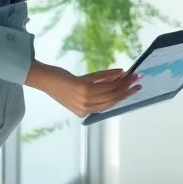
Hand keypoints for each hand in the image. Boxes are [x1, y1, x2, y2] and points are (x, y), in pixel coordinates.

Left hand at [25, 61, 140, 117]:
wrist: (44, 80)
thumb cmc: (61, 84)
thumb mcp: (80, 88)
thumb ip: (98, 85)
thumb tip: (118, 77)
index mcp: (85, 112)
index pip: (109, 105)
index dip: (123, 96)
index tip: (134, 89)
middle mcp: (86, 108)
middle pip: (112, 99)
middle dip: (127, 89)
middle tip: (138, 80)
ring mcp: (84, 99)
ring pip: (110, 91)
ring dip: (123, 82)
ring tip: (133, 75)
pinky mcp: (83, 88)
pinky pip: (102, 82)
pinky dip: (112, 75)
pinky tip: (119, 71)